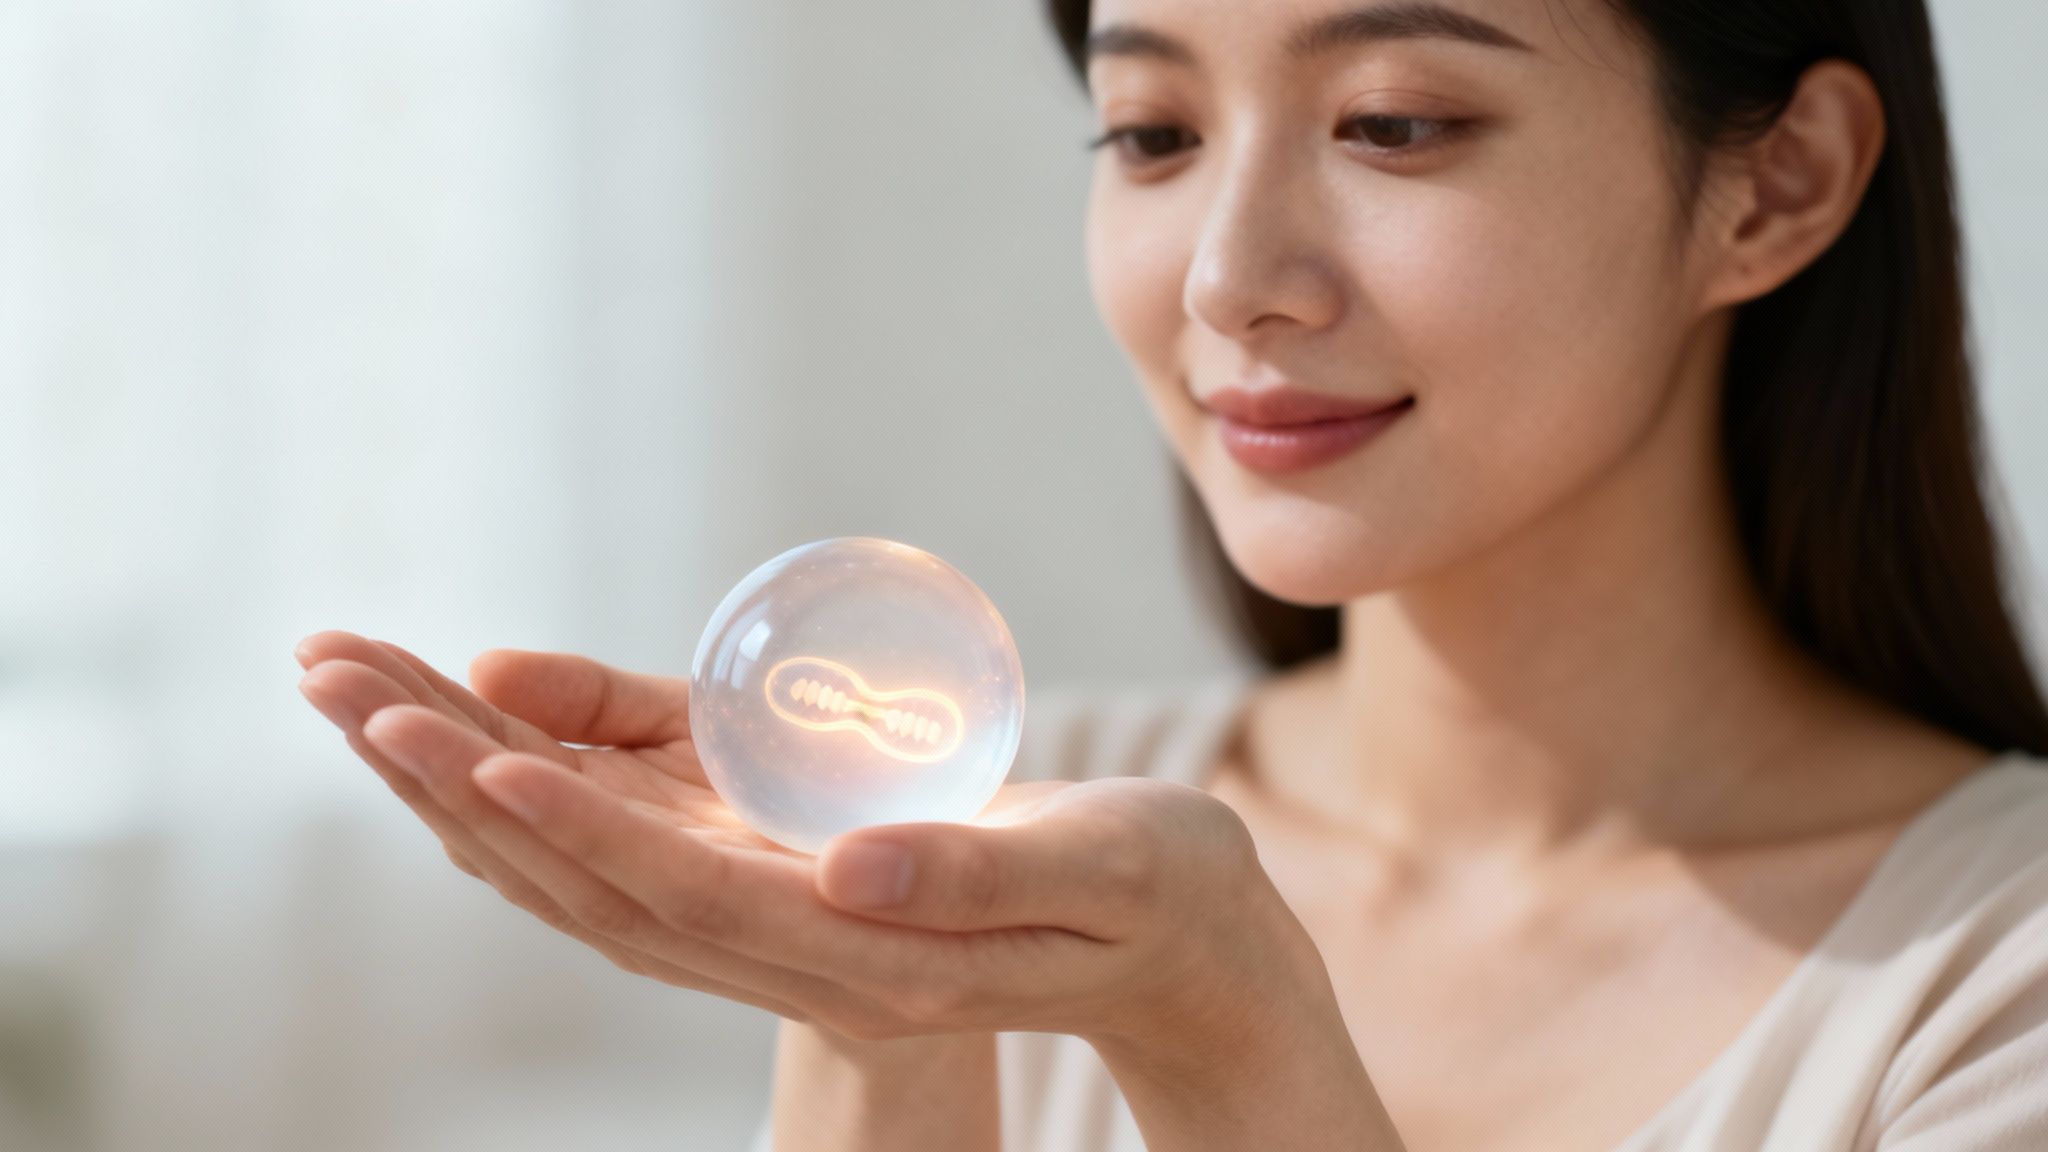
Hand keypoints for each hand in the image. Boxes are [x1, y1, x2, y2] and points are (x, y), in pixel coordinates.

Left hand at [294, 630, 1331, 1058]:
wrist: (1181, 951)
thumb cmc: (1162, 893)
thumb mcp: (1104, 870)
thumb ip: (981, 868)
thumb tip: (845, 864)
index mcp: (873, 953)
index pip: (691, 896)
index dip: (581, 828)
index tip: (479, 747)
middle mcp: (804, 954)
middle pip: (602, 887)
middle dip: (469, 790)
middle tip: (350, 688)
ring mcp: (788, 930)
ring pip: (599, 876)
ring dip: (475, 791)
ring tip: (368, 697)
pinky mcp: (791, 893)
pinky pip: (640, 860)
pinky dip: (549, 805)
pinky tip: (483, 748)